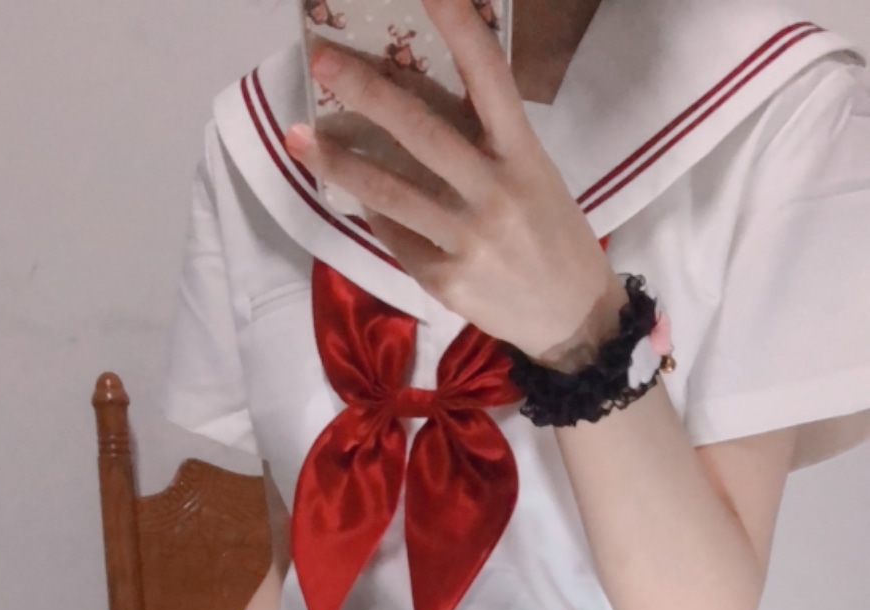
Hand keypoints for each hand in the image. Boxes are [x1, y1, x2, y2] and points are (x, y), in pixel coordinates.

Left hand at [288, 0, 626, 367]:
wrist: (574, 318)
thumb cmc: (550, 234)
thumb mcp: (532, 174)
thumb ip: (483, 142)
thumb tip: (414, 102)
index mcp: (522, 151)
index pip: (489, 76)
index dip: (458, 26)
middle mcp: (495, 189)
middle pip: (421, 130)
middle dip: (367, 91)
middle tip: (323, 61)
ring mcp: (468, 237)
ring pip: (390, 191)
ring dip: (339, 161)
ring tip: (299, 138)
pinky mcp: (447, 279)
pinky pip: (397, 236)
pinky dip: (373, 213)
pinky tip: (353, 196)